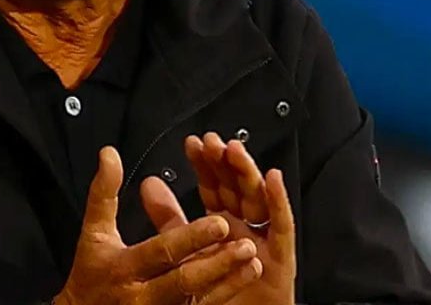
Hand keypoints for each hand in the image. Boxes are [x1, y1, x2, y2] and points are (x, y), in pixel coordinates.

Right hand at [55, 147, 263, 304]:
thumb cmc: (91, 274)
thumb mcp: (93, 233)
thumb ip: (104, 194)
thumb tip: (110, 155)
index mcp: (124, 267)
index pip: (161, 252)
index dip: (191, 238)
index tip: (220, 223)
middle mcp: (144, 295)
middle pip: (184, 280)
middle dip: (217, 263)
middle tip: (244, 244)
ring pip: (199, 299)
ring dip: (228, 281)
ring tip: (252, 262)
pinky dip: (224, 294)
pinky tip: (243, 279)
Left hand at [138, 133, 295, 304]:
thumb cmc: (216, 292)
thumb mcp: (185, 251)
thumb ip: (169, 217)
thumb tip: (148, 183)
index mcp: (223, 226)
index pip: (213, 188)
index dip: (205, 165)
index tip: (193, 144)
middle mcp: (244, 229)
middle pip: (236, 188)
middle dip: (225, 163)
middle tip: (213, 141)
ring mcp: (264, 242)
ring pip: (258, 201)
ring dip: (248, 173)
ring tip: (235, 150)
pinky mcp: (281, 260)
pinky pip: (282, 227)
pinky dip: (279, 201)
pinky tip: (273, 178)